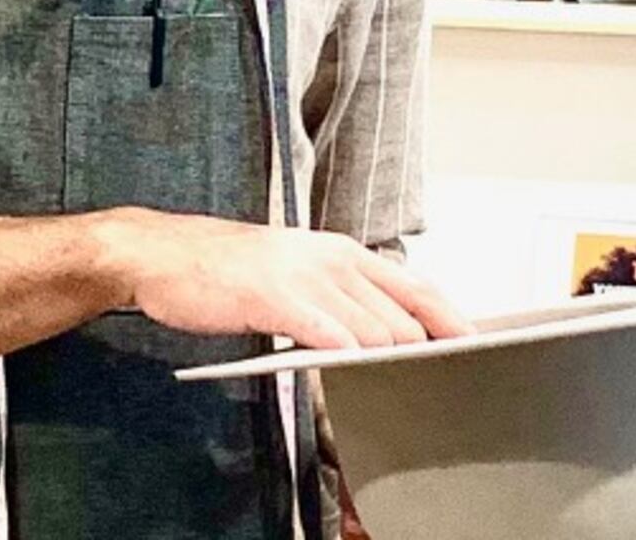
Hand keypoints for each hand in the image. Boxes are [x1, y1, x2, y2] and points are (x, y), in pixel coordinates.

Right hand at [100, 211, 474, 351]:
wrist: (163, 255)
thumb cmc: (225, 270)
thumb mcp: (296, 271)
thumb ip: (341, 298)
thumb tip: (384, 333)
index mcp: (341, 251)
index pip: (416, 287)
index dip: (450, 320)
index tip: (472, 346)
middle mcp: (331, 259)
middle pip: (403, 317)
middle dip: (417, 354)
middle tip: (425, 381)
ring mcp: (305, 276)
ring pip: (374, 330)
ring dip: (383, 363)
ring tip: (384, 384)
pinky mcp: (276, 297)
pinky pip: (330, 334)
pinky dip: (347, 358)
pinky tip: (348, 370)